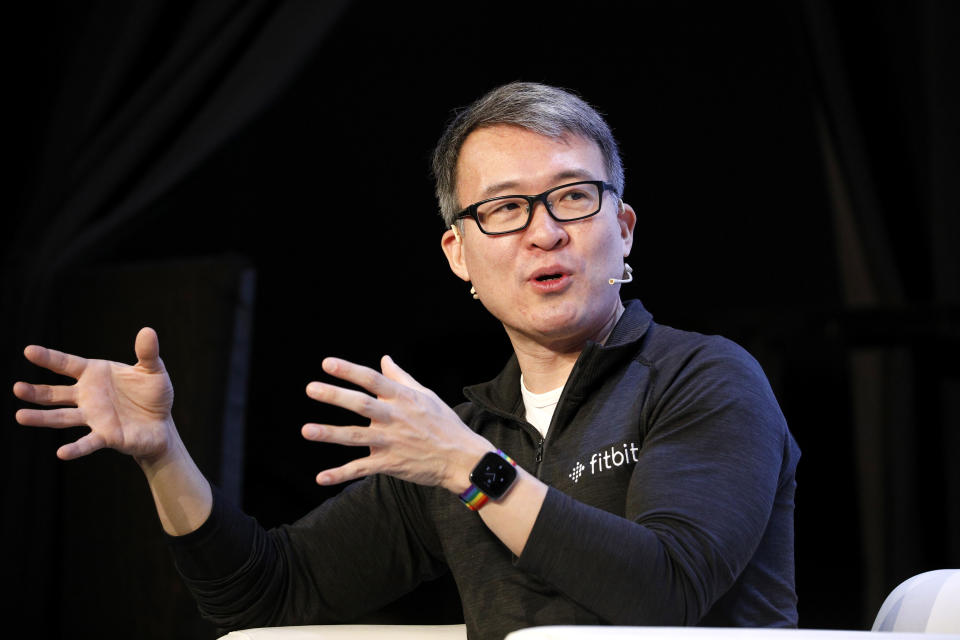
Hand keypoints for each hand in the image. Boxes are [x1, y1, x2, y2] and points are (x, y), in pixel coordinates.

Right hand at [14, 327, 175, 461]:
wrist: (161, 424)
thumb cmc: (152, 394)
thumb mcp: (153, 371)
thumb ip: (148, 353)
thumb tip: (148, 331)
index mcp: (95, 374)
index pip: (67, 364)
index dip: (49, 357)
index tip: (28, 351)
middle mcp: (88, 396)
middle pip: (56, 393)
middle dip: (36, 391)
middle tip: (17, 388)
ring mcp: (94, 417)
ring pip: (62, 417)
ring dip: (42, 418)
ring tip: (20, 416)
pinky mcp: (105, 436)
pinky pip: (87, 442)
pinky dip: (75, 448)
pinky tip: (61, 453)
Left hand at [301, 355, 489, 492]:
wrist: (462, 458)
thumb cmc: (444, 423)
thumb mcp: (426, 395)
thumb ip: (401, 377)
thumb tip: (384, 359)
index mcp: (403, 398)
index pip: (372, 380)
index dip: (349, 371)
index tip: (326, 363)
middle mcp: (395, 417)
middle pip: (361, 404)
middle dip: (335, 396)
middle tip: (311, 389)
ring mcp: (392, 442)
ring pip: (356, 437)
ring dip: (330, 434)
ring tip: (306, 430)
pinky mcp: (390, 464)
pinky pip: (361, 469)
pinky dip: (341, 474)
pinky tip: (321, 478)